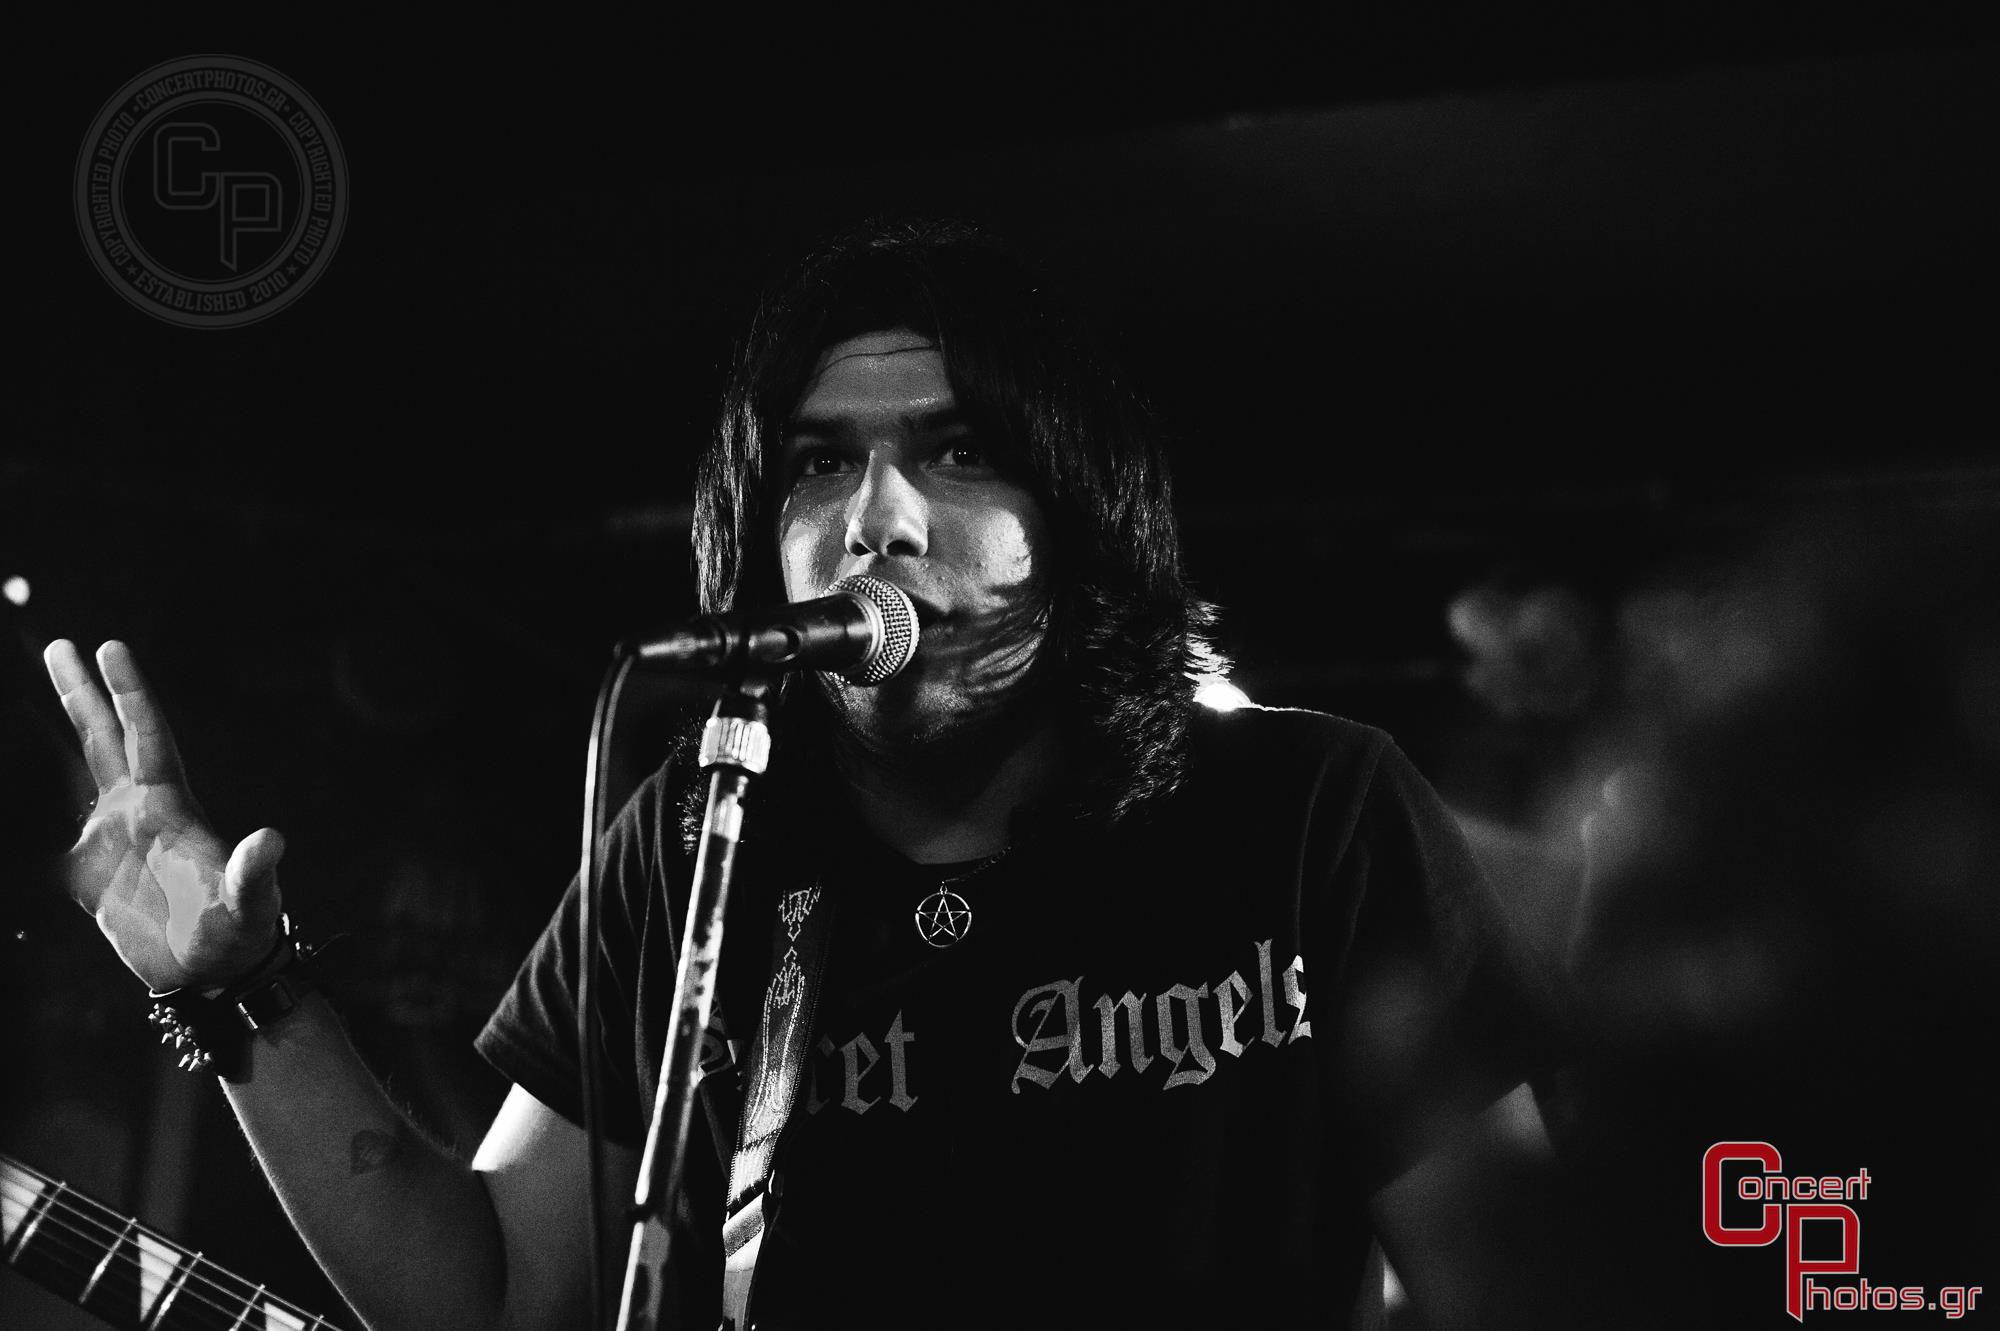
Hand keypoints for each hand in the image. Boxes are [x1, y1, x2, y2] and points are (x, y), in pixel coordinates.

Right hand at [43, 639, 284, 991]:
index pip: (147, 737)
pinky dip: (20, 819)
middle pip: (103, 740)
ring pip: (71, 776)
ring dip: (44, 740)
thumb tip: (272, 841)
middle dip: (80, 693)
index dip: (130, 694)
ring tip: (13, 699)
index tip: (111, 648)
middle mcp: (138, 812)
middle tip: (58, 645)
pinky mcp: (89, 876)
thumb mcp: (252, 902)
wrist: (216, 974)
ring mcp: (110, 839)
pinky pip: (43, 838)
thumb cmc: (242, 932)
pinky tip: (3, 793)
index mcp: (172, 806)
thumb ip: (255, 872)